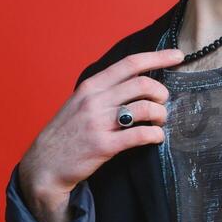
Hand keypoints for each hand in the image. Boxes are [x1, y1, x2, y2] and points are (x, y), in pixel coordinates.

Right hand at [17, 48, 184, 221]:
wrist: (44, 165)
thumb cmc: (67, 133)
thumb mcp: (80, 103)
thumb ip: (105, 92)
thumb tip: (138, 82)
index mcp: (91, 86)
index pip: (130, 63)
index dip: (157, 58)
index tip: (178, 56)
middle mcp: (95, 100)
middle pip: (142, 84)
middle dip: (161, 93)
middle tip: (163, 103)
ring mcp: (99, 122)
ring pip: (145, 108)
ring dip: (161, 115)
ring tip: (159, 122)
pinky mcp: (104, 145)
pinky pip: (140, 135)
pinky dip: (156, 135)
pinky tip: (157, 137)